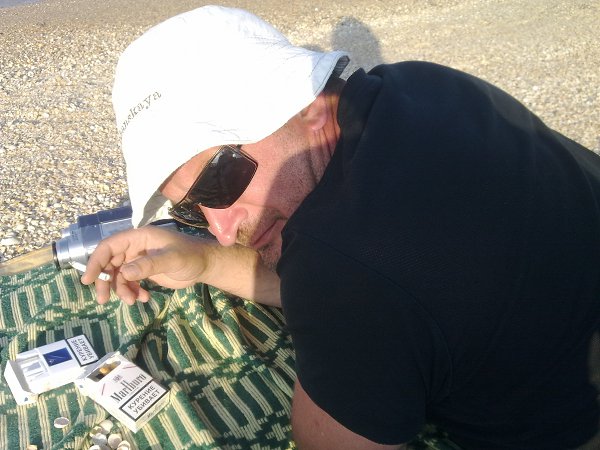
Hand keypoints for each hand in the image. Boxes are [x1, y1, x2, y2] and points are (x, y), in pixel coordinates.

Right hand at [81, 226, 210, 304]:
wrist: (206, 265)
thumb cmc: (191, 257)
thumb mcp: (172, 260)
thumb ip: (149, 265)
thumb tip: (125, 272)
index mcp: (139, 237)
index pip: (109, 246)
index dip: (96, 261)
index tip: (88, 280)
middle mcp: (135, 247)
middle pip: (110, 263)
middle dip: (106, 281)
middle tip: (103, 299)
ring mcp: (139, 260)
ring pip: (119, 275)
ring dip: (121, 290)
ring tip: (132, 301)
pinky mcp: (145, 271)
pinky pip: (130, 282)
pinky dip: (132, 292)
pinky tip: (143, 298)